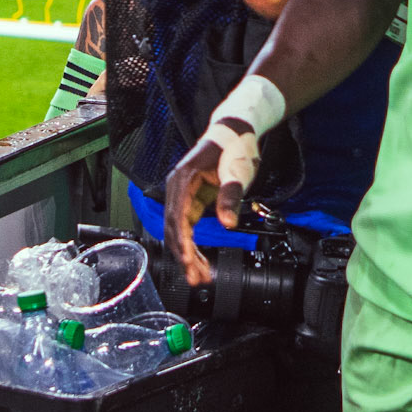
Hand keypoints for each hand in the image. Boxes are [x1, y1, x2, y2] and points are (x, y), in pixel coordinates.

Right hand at [164, 136, 232, 289]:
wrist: (235, 132)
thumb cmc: (235, 147)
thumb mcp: (237, 172)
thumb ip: (231, 197)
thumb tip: (227, 223)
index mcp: (184, 180)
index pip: (177, 217)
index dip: (182, 241)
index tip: (188, 261)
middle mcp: (177, 188)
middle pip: (173, 228)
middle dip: (184, 255)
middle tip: (196, 278)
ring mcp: (181, 195)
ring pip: (177, 231)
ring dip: (187, 254)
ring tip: (200, 276)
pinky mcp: (190, 200)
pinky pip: (186, 227)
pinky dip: (192, 245)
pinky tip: (199, 261)